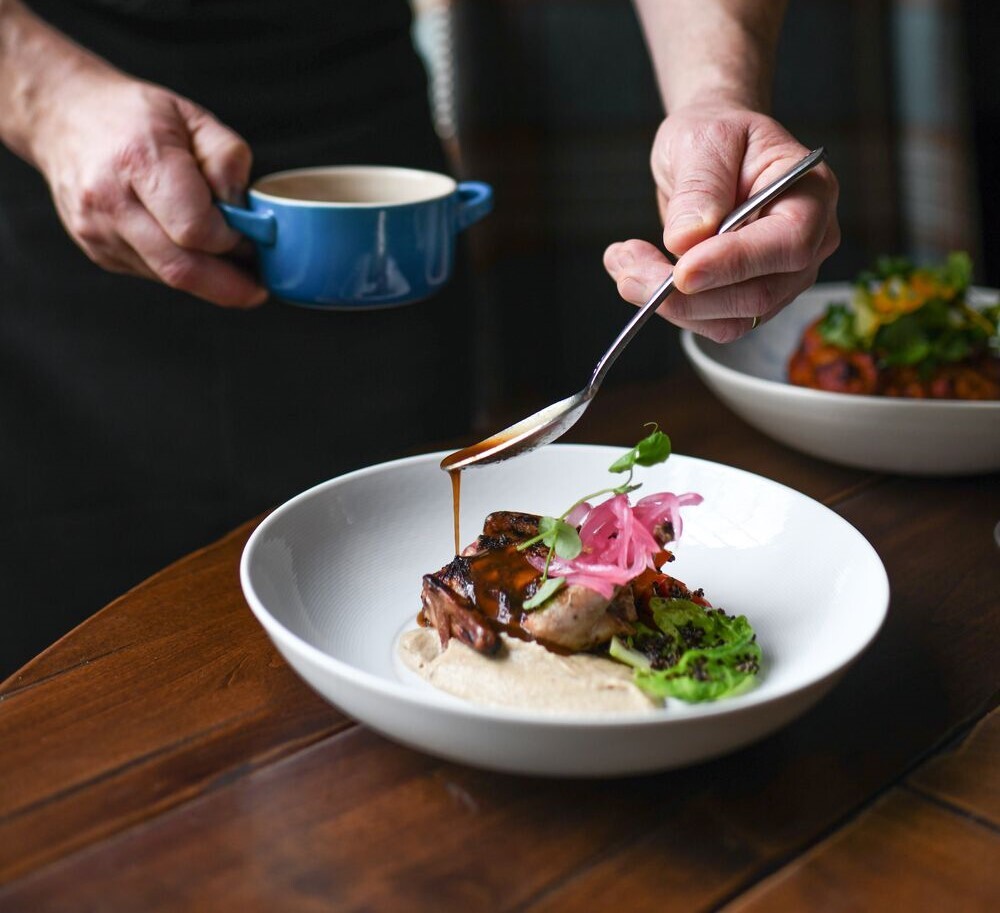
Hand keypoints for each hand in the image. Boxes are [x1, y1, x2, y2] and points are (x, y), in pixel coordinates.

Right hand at [30, 65, 265, 307]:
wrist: (63, 116)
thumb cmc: (133, 115)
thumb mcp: (192, 117)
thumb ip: (227, 160)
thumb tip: (244, 211)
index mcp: (139, 161)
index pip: (196, 230)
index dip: (233, 241)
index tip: (254, 235)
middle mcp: (111, 202)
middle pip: (183, 269)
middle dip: (231, 285)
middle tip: (259, 286)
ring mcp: (99, 232)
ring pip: (170, 278)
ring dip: (210, 281)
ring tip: (233, 263)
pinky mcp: (98, 251)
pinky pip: (154, 274)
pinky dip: (184, 269)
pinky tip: (194, 251)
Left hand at [604, 106, 838, 341]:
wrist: (709, 152)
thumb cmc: (716, 137)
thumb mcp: (703, 141)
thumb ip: (700, 188)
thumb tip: (688, 240)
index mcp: (810, 196)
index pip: (787, 245)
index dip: (734, 263)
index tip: (682, 269)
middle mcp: (807, 245)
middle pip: (757, 294)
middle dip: (687, 293)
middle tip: (629, 268)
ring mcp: (780, 279)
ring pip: (729, 319)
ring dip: (669, 304)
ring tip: (624, 263)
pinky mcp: (745, 299)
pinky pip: (710, 322)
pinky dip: (669, 307)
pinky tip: (635, 274)